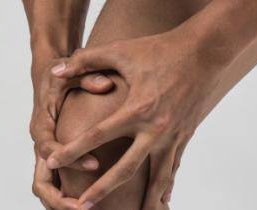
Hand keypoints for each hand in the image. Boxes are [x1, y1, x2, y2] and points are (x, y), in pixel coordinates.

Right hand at [29, 52, 114, 208]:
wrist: (48, 74)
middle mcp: (41, 144)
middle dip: (59, 201)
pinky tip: (89, 207)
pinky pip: (57, 185)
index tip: (96, 164)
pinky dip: (67, 199)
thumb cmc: (59, 73)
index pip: (49, 150)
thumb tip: (106, 84)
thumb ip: (87, 77)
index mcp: (41, 125)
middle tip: (84, 209)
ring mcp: (47, 154)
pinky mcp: (55, 158)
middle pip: (41, 183)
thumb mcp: (70, 70)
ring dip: (63, 206)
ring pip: (47, 189)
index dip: (70, 159)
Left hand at [44, 32, 224, 209]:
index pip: (96, 135)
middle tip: (82, 205)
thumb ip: (86, 60)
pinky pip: (174, 169)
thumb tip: (56, 70)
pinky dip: (166, 187)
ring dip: (144, 201)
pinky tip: (162, 202)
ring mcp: (173, 136)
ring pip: (157, 178)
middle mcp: (155, 129)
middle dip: (101, 189)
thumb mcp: (121, 51)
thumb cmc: (161, 49)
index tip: (52, 163)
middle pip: (125, 169)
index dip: (71, 150)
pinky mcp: (185, 136)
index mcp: (136, 109)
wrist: (205, 52)